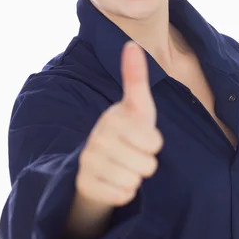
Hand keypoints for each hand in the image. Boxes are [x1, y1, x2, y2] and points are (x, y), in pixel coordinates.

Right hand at [76, 41, 163, 206]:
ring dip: (134, 178)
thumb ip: (135, 78)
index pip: (154, 143)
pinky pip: (121, 195)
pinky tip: (114, 181)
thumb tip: (131, 43)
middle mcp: (97, 138)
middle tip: (132, 155)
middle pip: (147, 165)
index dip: (154, 144)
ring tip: (123, 167)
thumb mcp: (136, 106)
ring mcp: (88, 161)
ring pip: (134, 181)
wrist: (96, 163)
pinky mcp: (84, 184)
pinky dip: (124, 193)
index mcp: (112, 118)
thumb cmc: (125, 131)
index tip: (141, 136)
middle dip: (145, 163)